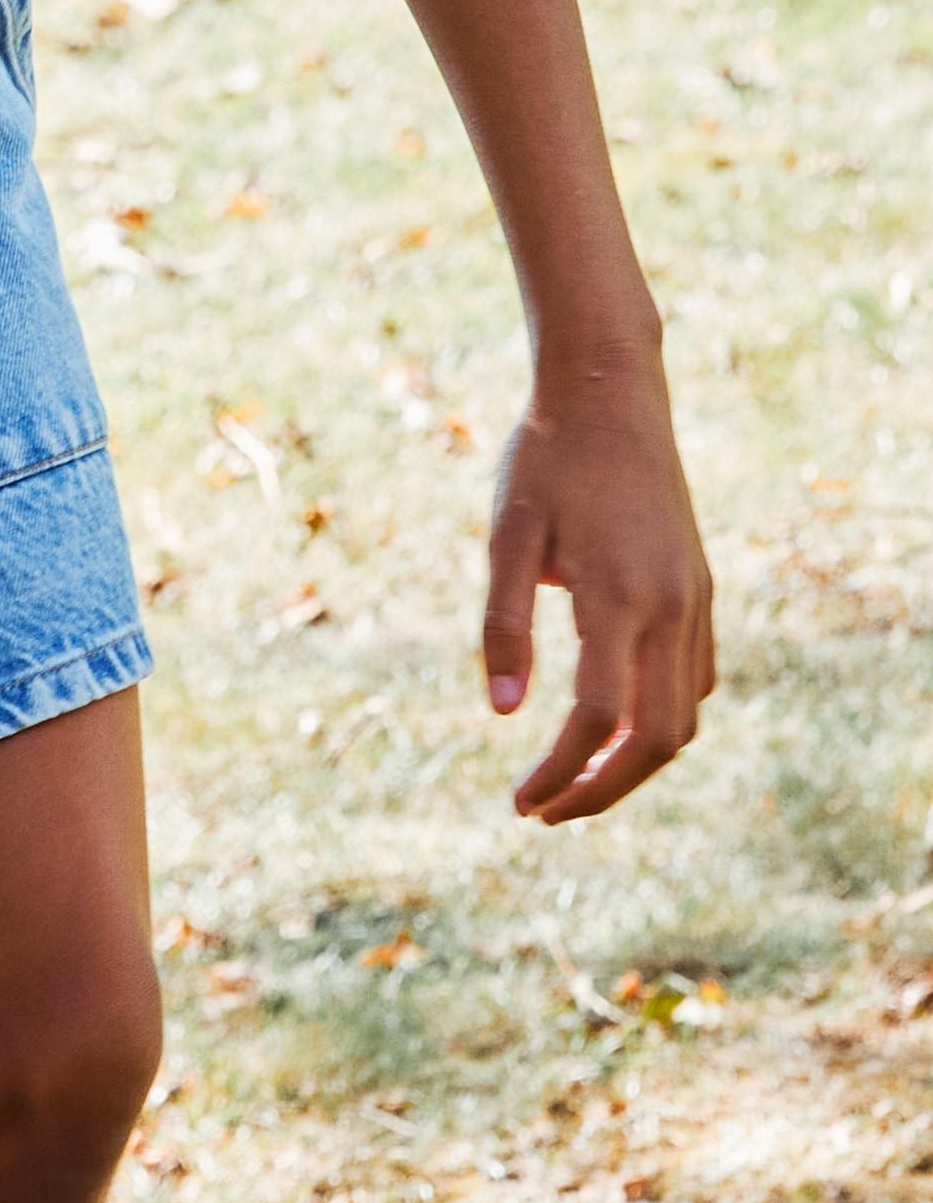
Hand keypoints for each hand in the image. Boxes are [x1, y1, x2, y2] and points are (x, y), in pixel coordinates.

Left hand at [480, 346, 715, 820]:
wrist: (611, 392)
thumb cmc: (546, 458)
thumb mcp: (507, 534)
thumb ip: (504, 622)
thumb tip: (502, 712)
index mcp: (617, 595)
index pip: (597, 717)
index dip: (560, 771)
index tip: (521, 801)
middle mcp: (670, 606)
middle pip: (657, 739)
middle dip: (603, 789)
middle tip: (545, 809)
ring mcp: (695, 599)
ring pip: (686, 716)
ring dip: (634, 761)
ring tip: (574, 777)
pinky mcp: (700, 589)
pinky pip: (696, 679)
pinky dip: (662, 718)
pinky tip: (615, 724)